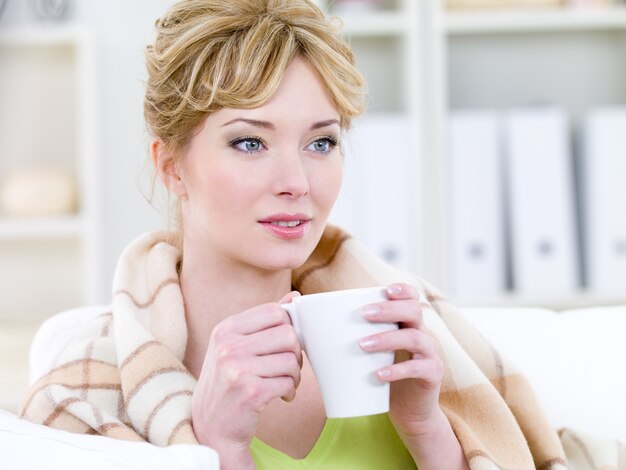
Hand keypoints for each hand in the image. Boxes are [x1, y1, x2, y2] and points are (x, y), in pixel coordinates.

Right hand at [191, 291, 301, 466]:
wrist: (211, 430)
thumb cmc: (228, 384)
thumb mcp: (237, 347)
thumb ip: (264, 321)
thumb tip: (294, 297)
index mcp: (226, 329)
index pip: (274, 311)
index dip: (288, 326)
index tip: (284, 344)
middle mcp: (228, 346)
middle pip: (287, 334)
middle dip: (295, 352)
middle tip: (288, 366)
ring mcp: (237, 369)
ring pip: (291, 360)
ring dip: (295, 375)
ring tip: (284, 382)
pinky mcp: (249, 392)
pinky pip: (288, 382)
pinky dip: (290, 391)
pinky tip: (281, 397)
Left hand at [359, 283, 443, 438]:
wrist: (409, 412)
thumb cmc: (382, 376)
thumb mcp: (371, 353)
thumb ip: (349, 336)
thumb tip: (305, 324)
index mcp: (406, 323)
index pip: (411, 297)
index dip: (402, 289)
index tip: (386, 289)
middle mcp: (422, 333)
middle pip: (413, 310)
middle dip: (389, 309)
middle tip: (364, 313)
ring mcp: (429, 354)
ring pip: (415, 337)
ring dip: (387, 338)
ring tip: (363, 345)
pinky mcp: (432, 375)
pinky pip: (418, 368)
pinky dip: (397, 370)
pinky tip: (379, 374)